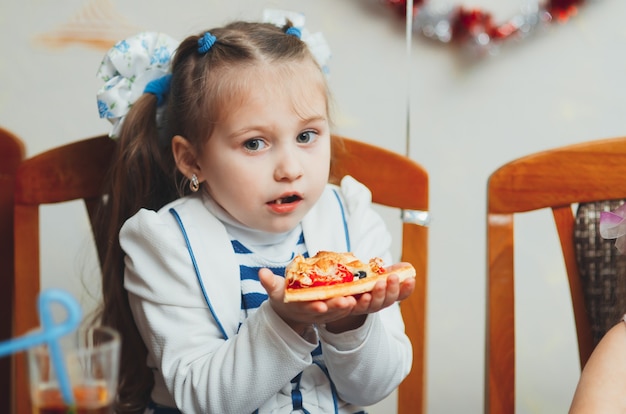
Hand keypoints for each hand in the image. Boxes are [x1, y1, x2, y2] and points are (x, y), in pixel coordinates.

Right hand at [258, 267, 415, 333]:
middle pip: (348, 308)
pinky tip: (403, 278)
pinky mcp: (356, 301)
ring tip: (390, 281)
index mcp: (316, 308)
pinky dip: (390, 291)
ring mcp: (346, 307)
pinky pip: (376, 297)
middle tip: (370, 292)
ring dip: (379, 295)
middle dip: (360, 302)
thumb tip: (260, 275)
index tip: (339, 301)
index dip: (331, 307)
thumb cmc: (289, 301)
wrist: (299, 313)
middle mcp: (334, 310)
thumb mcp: (278, 295)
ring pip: (366, 304)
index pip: (324, 310)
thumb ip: (271, 285)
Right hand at [258, 268, 359, 330]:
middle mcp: (314, 312)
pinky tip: (363, 297)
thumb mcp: (275, 290)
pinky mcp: (333, 311)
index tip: (321, 305)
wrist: (290, 311)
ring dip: (348, 307)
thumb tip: (261, 272)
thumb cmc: (283, 296)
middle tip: (347, 301)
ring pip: (338, 312)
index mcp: (299, 306)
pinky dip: (354, 305)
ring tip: (358, 299)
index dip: (314, 307)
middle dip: (336, 307)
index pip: (307, 308)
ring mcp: (325, 314)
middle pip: (327, 312)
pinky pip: (345, 309)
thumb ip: (269, 282)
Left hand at [325, 272, 415, 332]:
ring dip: (376, 296)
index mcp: (386, 295)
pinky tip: (356, 297)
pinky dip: (356, 303)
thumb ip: (393, 270)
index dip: (407, 288)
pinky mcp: (348, 308)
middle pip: (387, 300)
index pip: (401, 294)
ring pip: (372, 305)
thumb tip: (407, 267)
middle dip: (391, 289)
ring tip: (378, 285)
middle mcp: (377, 303)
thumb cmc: (364, 281)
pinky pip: (352, 307)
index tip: (411, 279)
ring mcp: (363, 307)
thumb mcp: (379, 273)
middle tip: (393, 277)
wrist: (343, 294)